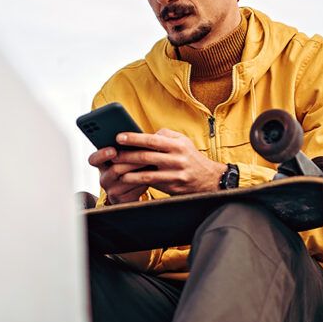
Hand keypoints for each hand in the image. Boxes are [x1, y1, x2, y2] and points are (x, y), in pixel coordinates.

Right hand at [88, 146, 148, 204]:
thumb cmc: (130, 166)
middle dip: (131, 160)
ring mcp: (112, 190)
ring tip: (152, 161)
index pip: (94, 159)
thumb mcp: (124, 157)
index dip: (102, 154)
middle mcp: (104, 178)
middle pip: (114, 169)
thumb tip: (135, 135)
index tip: (113, 150)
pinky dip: (145, 180)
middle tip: (144, 153)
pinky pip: (134, 190)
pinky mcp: (123, 200)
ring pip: (126, 179)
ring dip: (140, 169)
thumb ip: (124, 148)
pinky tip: (153, 174)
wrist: (132, 190)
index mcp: (101, 164)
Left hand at [111, 128, 226, 195]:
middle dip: (127, 156)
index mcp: (178, 145)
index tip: (119, 137)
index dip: (134, 138)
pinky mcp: (173, 187)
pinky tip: (128, 179)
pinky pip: (152, 185)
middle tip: (113, 155)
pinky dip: (138, 182)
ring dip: (129, 172)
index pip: (152, 140)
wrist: (209, 179)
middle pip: (147, 157)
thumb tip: (146, 134)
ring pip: (147, 174)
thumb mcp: (183, 141)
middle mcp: (177, 159)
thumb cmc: (191, 157)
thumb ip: (166, 135)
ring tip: (116, 169)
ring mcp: (175, 175)